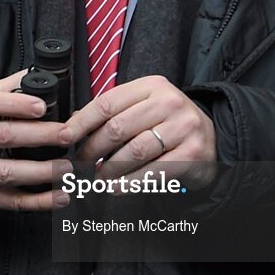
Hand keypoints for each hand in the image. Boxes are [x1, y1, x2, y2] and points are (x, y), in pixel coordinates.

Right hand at [0, 70, 71, 212]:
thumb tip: (39, 75)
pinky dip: (39, 202)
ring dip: (41, 172)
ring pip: (7, 173)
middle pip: (3, 137)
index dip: (15, 104)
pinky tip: (60, 196)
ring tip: (67, 167)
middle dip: (38, 136)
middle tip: (66, 135)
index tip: (41, 106)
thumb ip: (7, 88)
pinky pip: (13, 201)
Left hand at [59, 76, 216, 187]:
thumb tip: (72, 125)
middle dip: (92, 150)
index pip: (107, 102)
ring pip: (133, 152)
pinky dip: (129, 183)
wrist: (211, 139)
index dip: (81, 122)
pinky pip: (152, 172)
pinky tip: (116, 188)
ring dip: (109, 170)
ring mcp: (183, 127)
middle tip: (80, 164)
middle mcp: (169, 102)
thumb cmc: (168, 123)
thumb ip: (113, 111)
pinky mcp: (192, 153)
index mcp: (152, 86)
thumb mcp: (144, 106)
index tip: (63, 137)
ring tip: (97, 178)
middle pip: (117, 128)